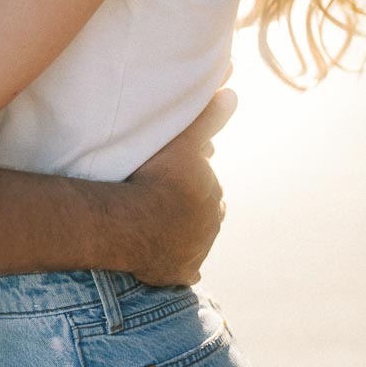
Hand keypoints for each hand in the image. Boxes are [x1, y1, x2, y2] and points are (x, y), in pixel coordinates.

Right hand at [124, 89, 235, 285]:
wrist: (131, 223)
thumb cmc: (156, 179)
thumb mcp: (184, 142)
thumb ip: (209, 118)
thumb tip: (234, 93)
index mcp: (215, 197)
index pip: (206, 184)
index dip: (189, 177)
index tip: (170, 173)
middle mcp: (211, 227)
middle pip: (199, 212)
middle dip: (184, 205)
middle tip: (157, 195)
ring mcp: (196, 253)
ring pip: (190, 238)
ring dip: (176, 231)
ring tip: (151, 220)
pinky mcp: (179, 273)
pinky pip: (179, 268)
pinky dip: (172, 262)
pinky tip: (158, 255)